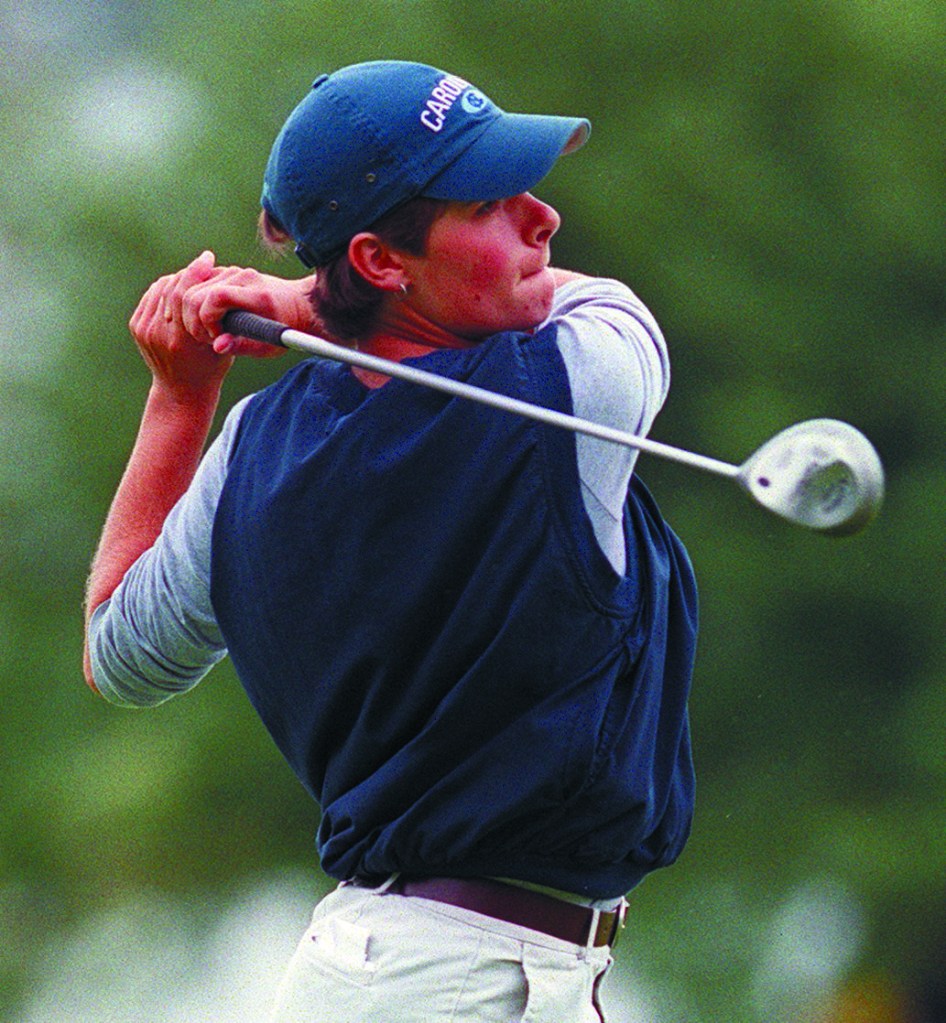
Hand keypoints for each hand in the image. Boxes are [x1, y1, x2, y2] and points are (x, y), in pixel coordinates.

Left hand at [129, 251, 233, 397]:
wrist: (181, 391)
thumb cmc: (210, 367)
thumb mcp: (224, 345)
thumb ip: (222, 318)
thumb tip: (223, 281)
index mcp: (180, 340)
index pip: (183, 293)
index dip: (196, 271)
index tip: (209, 258)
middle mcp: (158, 334)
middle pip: (171, 287)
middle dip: (189, 272)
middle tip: (204, 262)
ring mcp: (144, 330)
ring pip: (160, 288)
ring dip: (178, 278)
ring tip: (194, 274)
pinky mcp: (137, 326)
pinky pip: (153, 295)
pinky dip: (166, 287)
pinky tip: (180, 286)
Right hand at [182, 265, 316, 357]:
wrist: (300, 304)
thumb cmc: (287, 328)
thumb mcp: (269, 345)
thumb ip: (242, 346)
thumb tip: (218, 346)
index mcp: (257, 294)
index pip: (217, 297)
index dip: (207, 318)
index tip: (215, 335)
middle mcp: (244, 276)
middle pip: (198, 293)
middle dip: (195, 319)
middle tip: (210, 337)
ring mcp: (234, 271)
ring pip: (194, 288)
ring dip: (194, 312)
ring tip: (212, 330)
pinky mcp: (227, 271)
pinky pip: (199, 284)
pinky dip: (198, 303)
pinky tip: (212, 318)